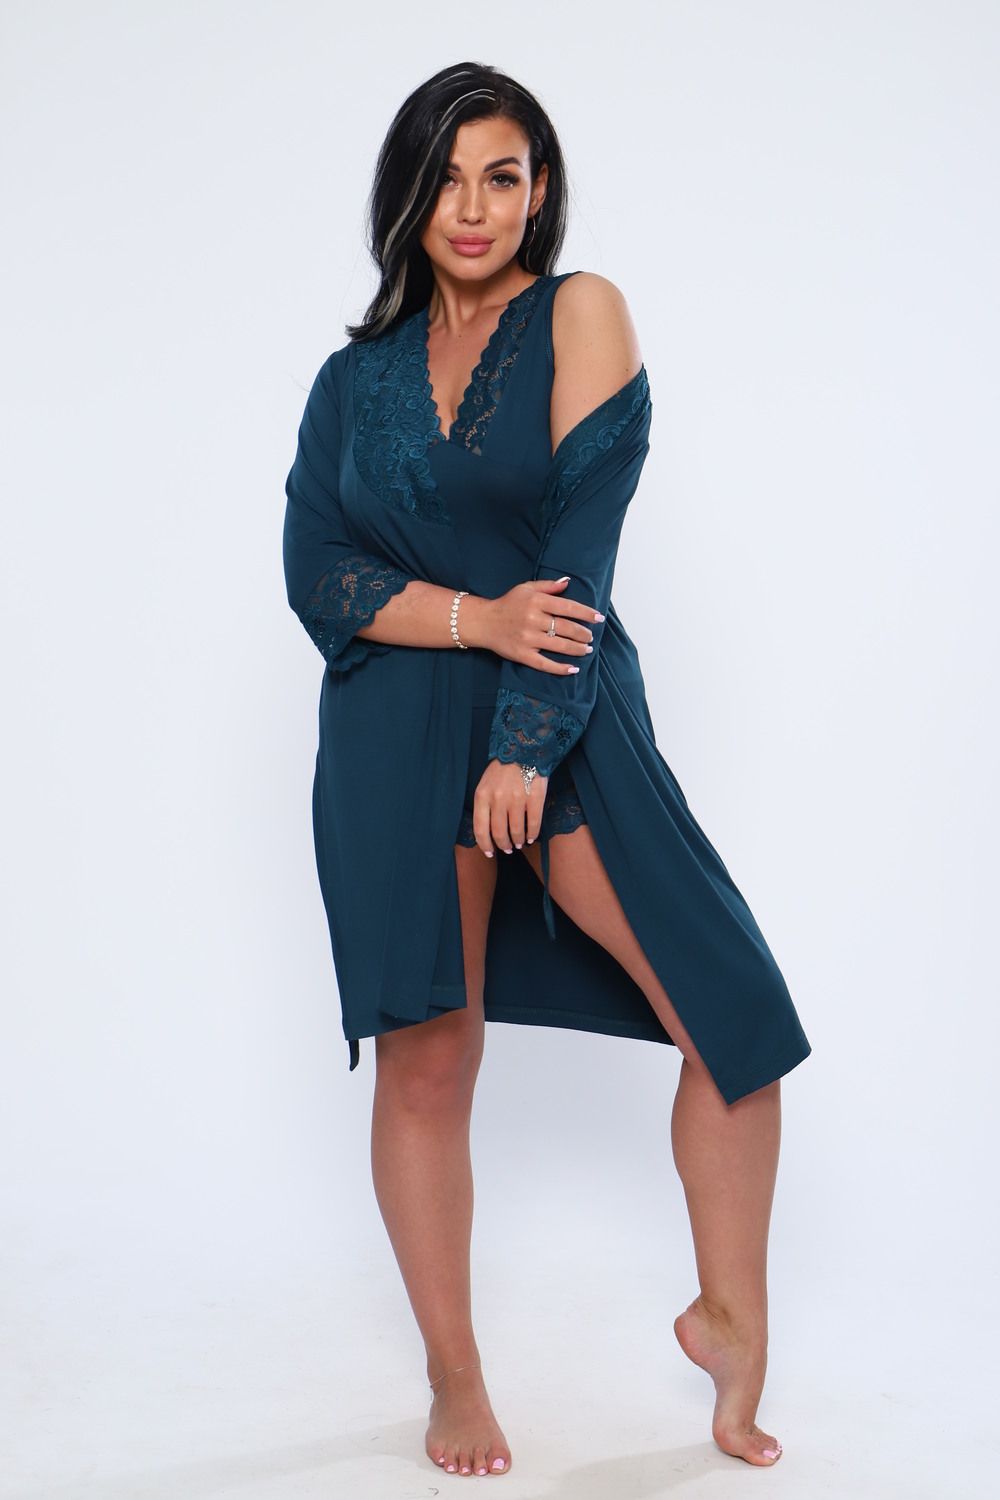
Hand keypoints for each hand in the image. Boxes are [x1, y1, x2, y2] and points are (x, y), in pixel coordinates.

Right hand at [469, 577, 602, 672]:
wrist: (483, 622)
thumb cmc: (507, 604)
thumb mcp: (526, 588)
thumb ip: (548, 586)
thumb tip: (567, 582)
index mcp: (536, 601)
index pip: (568, 607)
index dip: (586, 613)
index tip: (598, 618)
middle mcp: (533, 620)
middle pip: (567, 628)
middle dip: (583, 634)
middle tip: (590, 637)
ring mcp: (528, 639)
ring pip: (560, 646)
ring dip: (577, 649)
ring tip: (586, 649)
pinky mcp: (522, 655)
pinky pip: (545, 664)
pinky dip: (560, 668)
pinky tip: (573, 669)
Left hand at [472, 759, 548, 854]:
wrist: (524, 749)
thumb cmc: (503, 769)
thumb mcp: (486, 784)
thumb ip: (485, 805)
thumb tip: (489, 832)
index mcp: (482, 796)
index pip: (480, 829)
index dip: (485, 845)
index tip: (490, 853)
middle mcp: (498, 799)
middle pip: (499, 833)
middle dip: (504, 845)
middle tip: (508, 849)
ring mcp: (517, 799)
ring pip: (516, 831)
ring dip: (518, 841)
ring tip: (520, 843)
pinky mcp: (534, 798)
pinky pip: (533, 824)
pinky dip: (533, 834)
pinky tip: (532, 837)